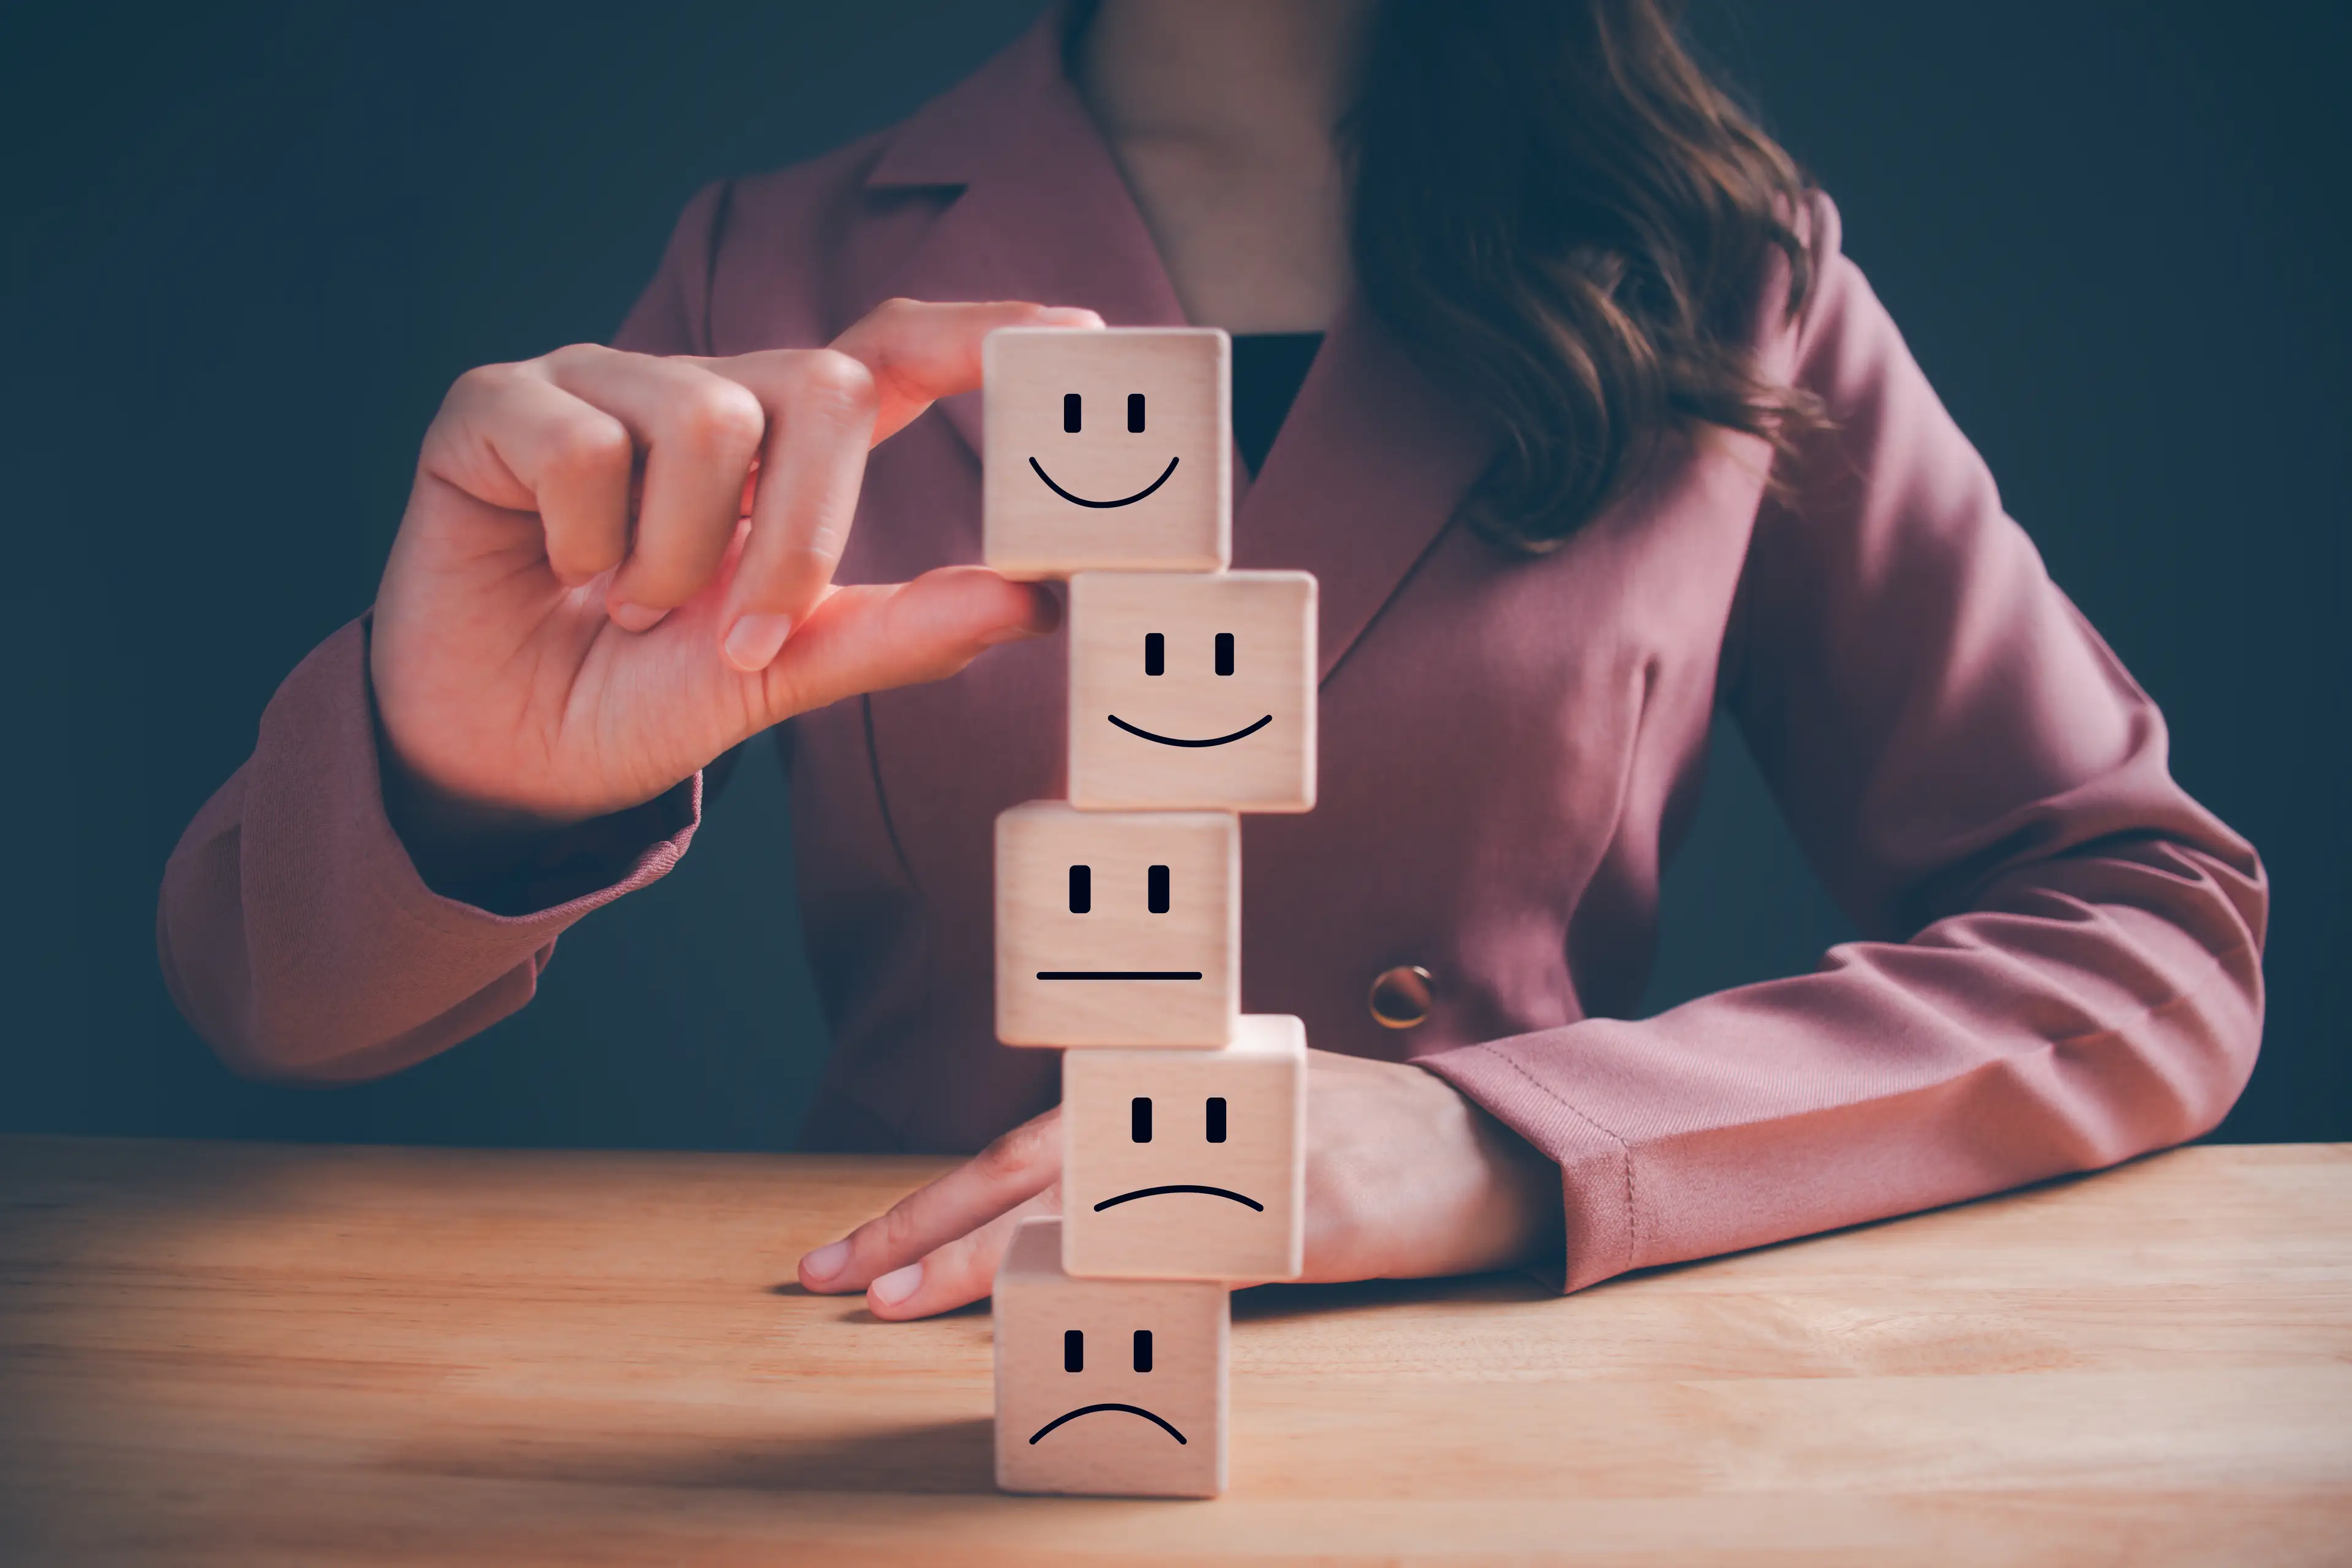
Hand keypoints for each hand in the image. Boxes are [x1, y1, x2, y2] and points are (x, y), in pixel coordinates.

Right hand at [370, 298, 1102, 860]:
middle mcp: (699, 389)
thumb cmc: (646, 698)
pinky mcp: (498, 402)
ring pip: (703, 418)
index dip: (980, 334)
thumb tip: (1033, 602)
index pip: (892, 351)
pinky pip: (582, 441)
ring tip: (628, 603)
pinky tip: (560, 571)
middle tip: (742, 633)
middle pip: (817, 385)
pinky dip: (585, 539)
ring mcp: (597, 382)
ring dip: (676, 556)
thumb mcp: (783, 675)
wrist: (506, 758)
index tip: (1078, 336)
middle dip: (801, 532)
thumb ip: (899, 633)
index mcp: (780, 445)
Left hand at [796, 1050, 1565, 1317]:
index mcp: (1166, 1087)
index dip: (936, 1200)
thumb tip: (1050, 1223)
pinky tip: (1053, 1320)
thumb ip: (1150, 1155)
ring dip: (989, 1261)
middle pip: (1031, 1171)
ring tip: (897, 1302)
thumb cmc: (1360, 1139)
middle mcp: (1190, 1108)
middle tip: (833, 1278)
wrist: (1489, 1147)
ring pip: (1088, 1213)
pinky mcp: (1299, 1208)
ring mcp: (1241, 1157)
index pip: (1028, 1147)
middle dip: (922, 1226)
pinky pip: (1189, 1256)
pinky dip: (1120, 1287)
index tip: (853, 1253)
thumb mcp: (1241, 1118)